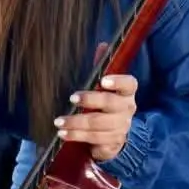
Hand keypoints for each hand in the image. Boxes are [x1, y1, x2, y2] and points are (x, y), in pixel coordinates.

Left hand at [55, 45, 138, 162]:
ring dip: (77, 123)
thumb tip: (103, 45)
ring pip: (99, 125)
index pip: (129, 84)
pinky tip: (64, 134)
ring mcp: (121, 127)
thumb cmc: (105, 106)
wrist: (112, 137)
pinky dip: (77, 136)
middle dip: (91, 100)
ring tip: (59, 122)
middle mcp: (127, 110)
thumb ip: (102, 67)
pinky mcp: (112, 143)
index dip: (118, 81)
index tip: (103, 80)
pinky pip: (94, 140)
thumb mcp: (104, 87)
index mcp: (127, 93)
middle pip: (111, 103)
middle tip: (72, 98)